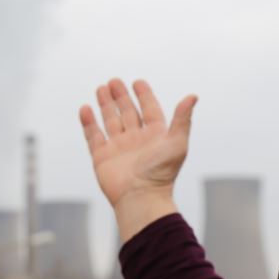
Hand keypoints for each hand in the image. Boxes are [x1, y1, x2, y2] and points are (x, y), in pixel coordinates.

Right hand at [79, 78, 196, 235]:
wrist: (140, 197)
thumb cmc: (162, 173)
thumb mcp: (177, 142)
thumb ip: (183, 118)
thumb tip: (193, 96)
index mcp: (155, 136)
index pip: (149, 110)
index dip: (144, 96)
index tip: (137, 82)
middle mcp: (137, 140)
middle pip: (128, 112)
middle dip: (121, 97)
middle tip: (114, 81)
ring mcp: (118, 148)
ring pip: (110, 121)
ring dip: (105, 105)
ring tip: (101, 88)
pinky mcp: (102, 157)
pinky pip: (93, 136)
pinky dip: (89, 123)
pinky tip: (85, 108)